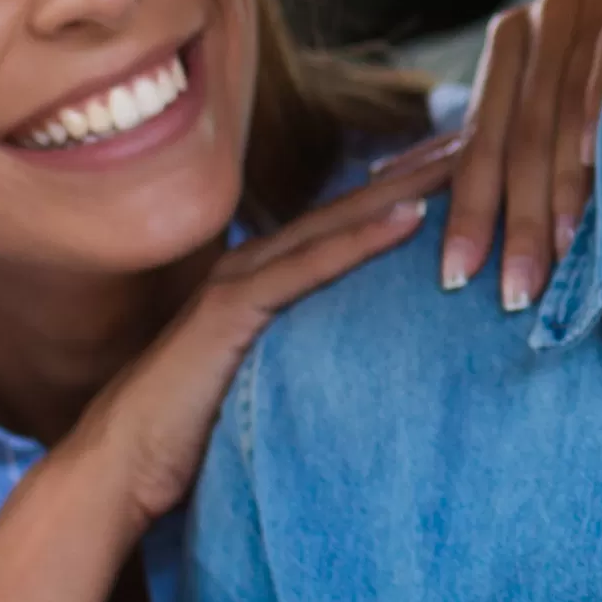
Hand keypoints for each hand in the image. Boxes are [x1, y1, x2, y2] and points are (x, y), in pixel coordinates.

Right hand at [44, 134, 465, 528]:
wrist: (116, 468)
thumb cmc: (185, 439)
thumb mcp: (261, 388)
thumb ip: (300, 364)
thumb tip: (356, 375)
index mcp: (258, 283)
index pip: (342, 225)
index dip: (400, 188)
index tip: (462, 163)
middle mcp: (249, 268)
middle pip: (349, 208)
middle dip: (416, 167)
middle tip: (484, 133)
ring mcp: (237, 284)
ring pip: (336, 223)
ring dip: (404, 185)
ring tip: (466, 156)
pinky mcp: (229, 312)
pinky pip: (307, 268)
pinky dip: (360, 238)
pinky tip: (410, 215)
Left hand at [434, 0, 601, 307]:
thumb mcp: (540, 83)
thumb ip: (484, 128)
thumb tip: (390, 177)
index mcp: (509, 44)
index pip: (478, 139)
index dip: (466, 210)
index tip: (457, 277)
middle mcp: (538, 23)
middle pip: (516, 137)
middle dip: (512, 219)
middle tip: (513, 289)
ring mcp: (584, 10)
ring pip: (556, 114)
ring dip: (558, 189)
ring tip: (557, 254)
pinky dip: (596, 120)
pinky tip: (594, 169)